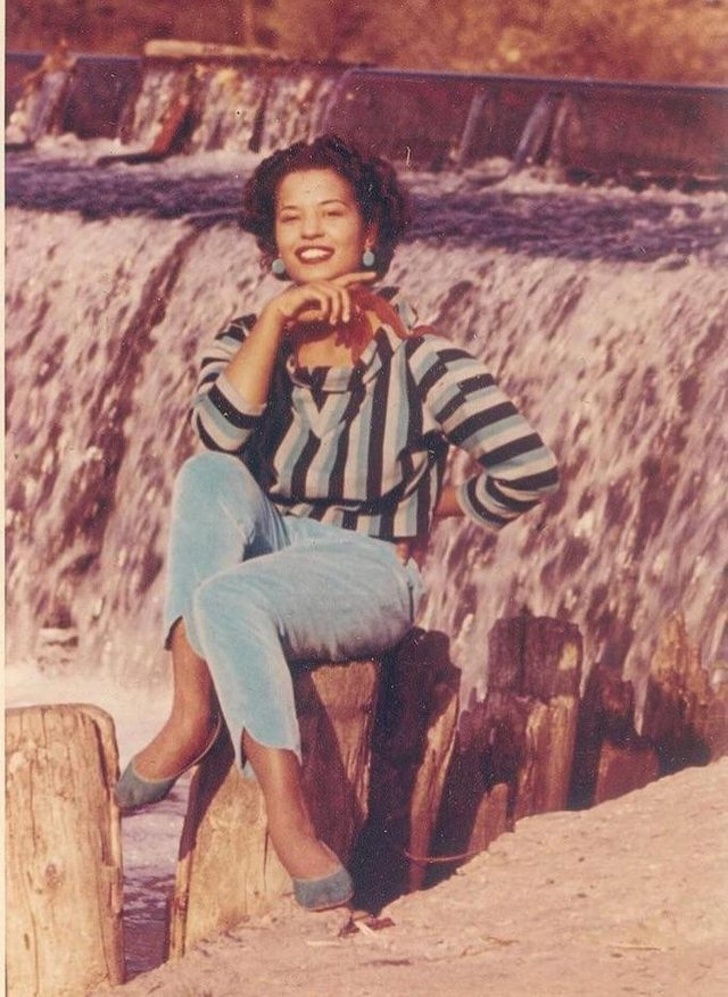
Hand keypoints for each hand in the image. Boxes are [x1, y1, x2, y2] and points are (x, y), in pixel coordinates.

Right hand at [263, 271, 377, 331]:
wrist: (284, 312)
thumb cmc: (302, 314)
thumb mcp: (323, 314)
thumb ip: (335, 312)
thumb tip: (350, 315)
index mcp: (328, 288)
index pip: (348, 278)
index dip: (361, 276)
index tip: (375, 275)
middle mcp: (324, 284)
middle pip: (345, 290)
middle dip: (349, 305)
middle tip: (347, 319)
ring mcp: (316, 285)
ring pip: (337, 295)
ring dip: (337, 311)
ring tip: (333, 321)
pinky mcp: (310, 290)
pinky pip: (326, 299)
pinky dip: (327, 310)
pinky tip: (323, 317)